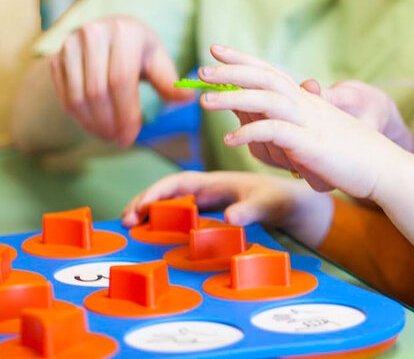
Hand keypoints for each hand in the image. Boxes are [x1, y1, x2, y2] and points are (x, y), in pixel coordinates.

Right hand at [50, 16, 195, 147]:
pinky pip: (65, 98)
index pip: (120, 79)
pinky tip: (96, 127)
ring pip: (78, 98)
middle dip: (110, 123)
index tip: (131, 137)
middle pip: (97, 91)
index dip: (126, 113)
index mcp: (123, 31)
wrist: (107, 32)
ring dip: (94, 125)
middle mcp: (92, 33)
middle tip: (121, 141)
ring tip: (110, 137)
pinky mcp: (55, 59)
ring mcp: (70, 45)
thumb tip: (188, 99)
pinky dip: (80, 119)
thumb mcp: (157, 59)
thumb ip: (169, 80)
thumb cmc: (138, 49)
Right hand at [121, 170, 333, 247]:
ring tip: (128, 226)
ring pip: (168, 203)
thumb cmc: (277, 198)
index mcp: (213, 181)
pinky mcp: (205, 212)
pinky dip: (160, 220)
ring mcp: (202, 201)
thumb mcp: (265, 205)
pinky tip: (148, 232)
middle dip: (144, 202)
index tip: (141, 206)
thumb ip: (248, 211)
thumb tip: (229, 218)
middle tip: (125, 220)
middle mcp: (203, 189)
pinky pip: (177, 214)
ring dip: (148, 211)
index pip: (178, 182)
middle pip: (166, 192)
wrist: (288, 202)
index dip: (157, 192)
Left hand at [199, 45, 407, 200]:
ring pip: (267, 100)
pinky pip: (277, 132)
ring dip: (233, 98)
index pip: (270, 71)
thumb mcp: (317, 133)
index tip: (216, 48)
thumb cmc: (351, 154)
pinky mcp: (312, 144)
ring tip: (204, 102)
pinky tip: (230, 140)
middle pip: (264, 78)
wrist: (384, 168)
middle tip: (200, 70)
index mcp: (308, 100)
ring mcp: (310, 123)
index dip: (243, 58)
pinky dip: (251, 133)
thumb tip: (263, 121)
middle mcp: (307, 105)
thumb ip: (292, 123)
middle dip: (231, 71)